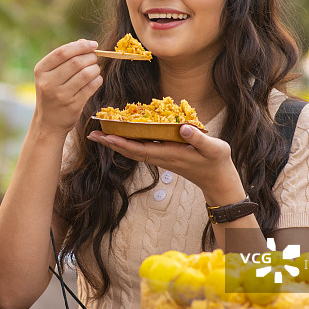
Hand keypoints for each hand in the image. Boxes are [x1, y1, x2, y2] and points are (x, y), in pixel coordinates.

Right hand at [33, 39, 101, 135]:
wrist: (48, 123)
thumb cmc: (52, 93)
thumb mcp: (50, 75)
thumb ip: (65, 58)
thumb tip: (85, 42)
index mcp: (41, 71)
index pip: (62, 52)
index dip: (80, 46)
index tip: (92, 44)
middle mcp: (48, 83)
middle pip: (76, 62)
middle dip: (90, 57)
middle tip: (94, 57)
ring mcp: (61, 95)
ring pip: (86, 74)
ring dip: (95, 68)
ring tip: (95, 69)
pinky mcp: (73, 106)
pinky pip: (91, 87)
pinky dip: (97, 80)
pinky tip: (96, 79)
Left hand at [86, 124, 244, 204]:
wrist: (218, 181)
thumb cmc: (217, 163)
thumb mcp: (213, 148)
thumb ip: (198, 138)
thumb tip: (182, 128)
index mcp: (169, 154)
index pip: (138, 149)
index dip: (120, 142)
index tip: (104, 136)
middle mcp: (160, 157)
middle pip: (129, 150)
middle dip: (110, 142)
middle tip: (90, 134)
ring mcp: (161, 157)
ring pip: (133, 150)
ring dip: (116, 142)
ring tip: (100, 133)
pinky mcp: (164, 155)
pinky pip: (141, 148)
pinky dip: (128, 142)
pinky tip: (123, 135)